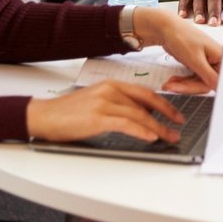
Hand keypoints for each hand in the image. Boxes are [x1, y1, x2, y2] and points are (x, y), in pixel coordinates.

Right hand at [26, 80, 185, 143]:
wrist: (44, 116)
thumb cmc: (67, 113)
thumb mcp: (96, 102)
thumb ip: (116, 105)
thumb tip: (138, 116)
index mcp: (110, 84)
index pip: (144, 92)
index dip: (163, 103)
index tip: (175, 113)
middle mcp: (109, 90)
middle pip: (146, 102)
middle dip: (166, 114)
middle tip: (178, 124)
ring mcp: (104, 103)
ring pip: (139, 114)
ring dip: (158, 127)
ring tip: (169, 136)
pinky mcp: (98, 117)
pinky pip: (126, 124)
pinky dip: (141, 131)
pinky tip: (150, 137)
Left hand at [134, 7, 221, 91]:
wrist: (166, 29)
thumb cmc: (182, 37)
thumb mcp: (195, 59)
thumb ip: (209, 76)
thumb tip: (220, 88)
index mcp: (221, 56)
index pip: (219, 80)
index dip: (207, 88)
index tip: (194, 94)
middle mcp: (216, 61)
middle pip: (206, 84)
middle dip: (188, 87)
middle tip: (172, 87)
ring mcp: (207, 64)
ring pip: (198, 83)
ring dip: (183, 85)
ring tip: (168, 84)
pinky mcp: (198, 66)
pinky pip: (192, 80)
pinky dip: (182, 82)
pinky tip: (172, 81)